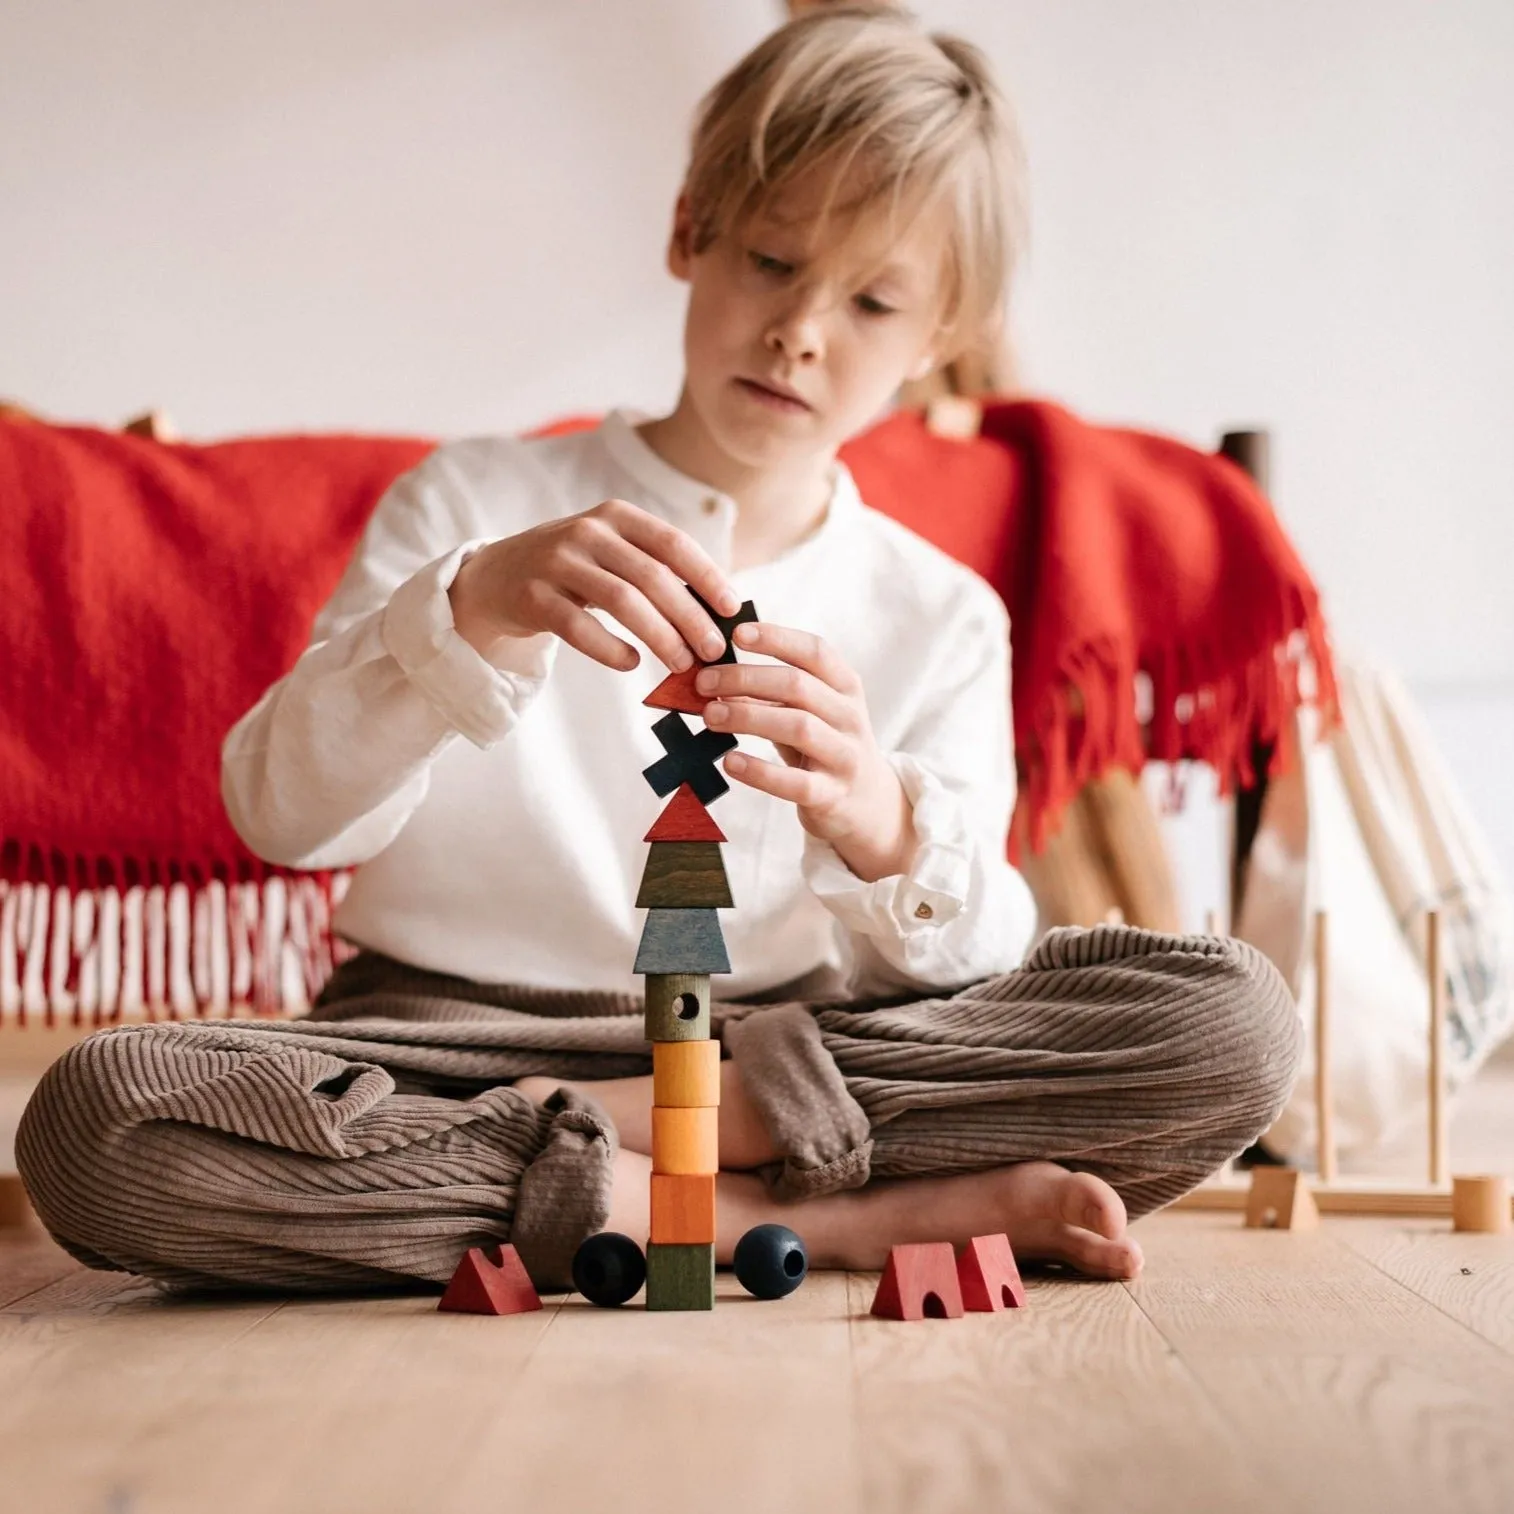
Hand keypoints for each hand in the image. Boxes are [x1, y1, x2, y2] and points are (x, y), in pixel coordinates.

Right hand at [448, 499, 739, 672]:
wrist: (495, 577)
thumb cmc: (571, 570)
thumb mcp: (611, 554)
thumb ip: (655, 570)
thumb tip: (716, 611)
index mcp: (616, 517)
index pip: (673, 543)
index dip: (707, 576)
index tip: (732, 609)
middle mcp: (587, 532)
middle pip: (653, 577)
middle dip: (690, 617)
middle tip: (714, 651)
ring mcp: (557, 562)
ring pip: (622, 601)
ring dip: (659, 636)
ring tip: (681, 664)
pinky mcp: (533, 596)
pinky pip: (579, 627)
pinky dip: (610, 649)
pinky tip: (631, 663)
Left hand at [696, 621, 916, 882]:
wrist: (868, 803)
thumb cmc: (824, 745)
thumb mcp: (810, 711)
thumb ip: (773, 692)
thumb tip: (714, 675)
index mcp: (845, 687)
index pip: (815, 651)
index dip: (776, 638)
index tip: (736, 634)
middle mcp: (849, 717)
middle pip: (798, 686)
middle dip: (745, 679)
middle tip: (704, 683)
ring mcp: (844, 756)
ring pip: (798, 727)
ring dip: (748, 717)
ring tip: (710, 716)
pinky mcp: (832, 795)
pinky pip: (795, 782)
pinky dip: (759, 771)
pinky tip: (730, 761)